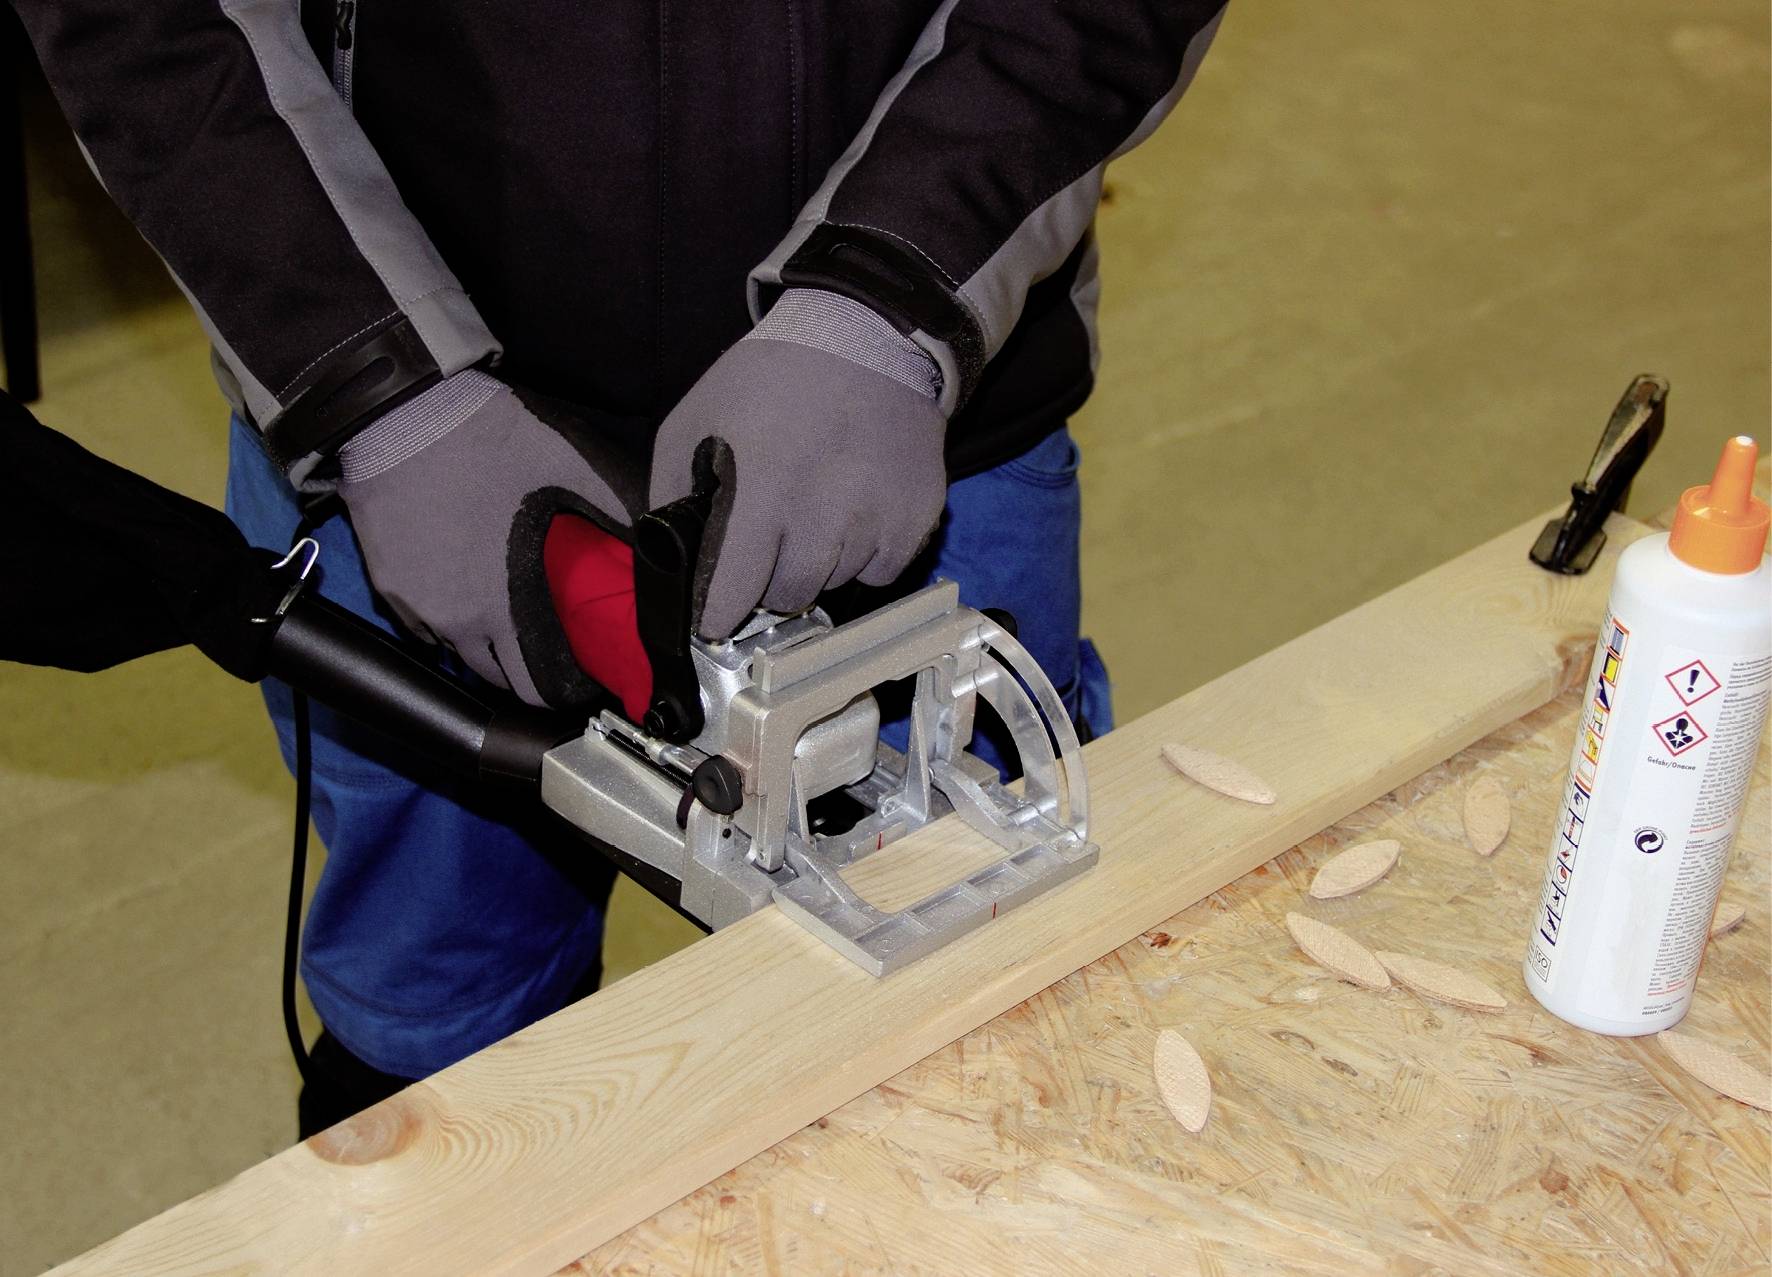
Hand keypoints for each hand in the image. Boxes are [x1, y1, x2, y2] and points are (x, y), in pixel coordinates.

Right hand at [336, 370, 630, 705]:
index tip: (584, 672)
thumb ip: (619, 504)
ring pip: (458, 652)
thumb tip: (662, 533)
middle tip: (552, 639)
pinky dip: (447, 620)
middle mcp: (456, 619)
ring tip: (511, 610)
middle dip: (527, 668)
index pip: (536, 685)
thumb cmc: (485, 437)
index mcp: (505, 601)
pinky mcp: (387, 583)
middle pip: (496, 677)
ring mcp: (416, 605)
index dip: (564, 687)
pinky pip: (422, 625)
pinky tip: (467, 587)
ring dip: (486, 643)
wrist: (398, 411)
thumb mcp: (569, 463)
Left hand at [649, 289, 949, 638]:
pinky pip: (881, 572)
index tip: (716, 613)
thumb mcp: (693, 422)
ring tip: (815, 508)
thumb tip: (672, 563)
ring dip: (819, 562)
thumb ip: (672, 496)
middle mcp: (820, 516)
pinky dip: (865, 555)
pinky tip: (855, 508)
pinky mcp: (915, 520)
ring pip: (835, 583)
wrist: (865, 338)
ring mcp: (873, 521)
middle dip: (771, 580)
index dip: (718, 613)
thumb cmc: (767, 382)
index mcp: (757, 493)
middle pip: (787, 597)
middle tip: (770, 540)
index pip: (732, 596)